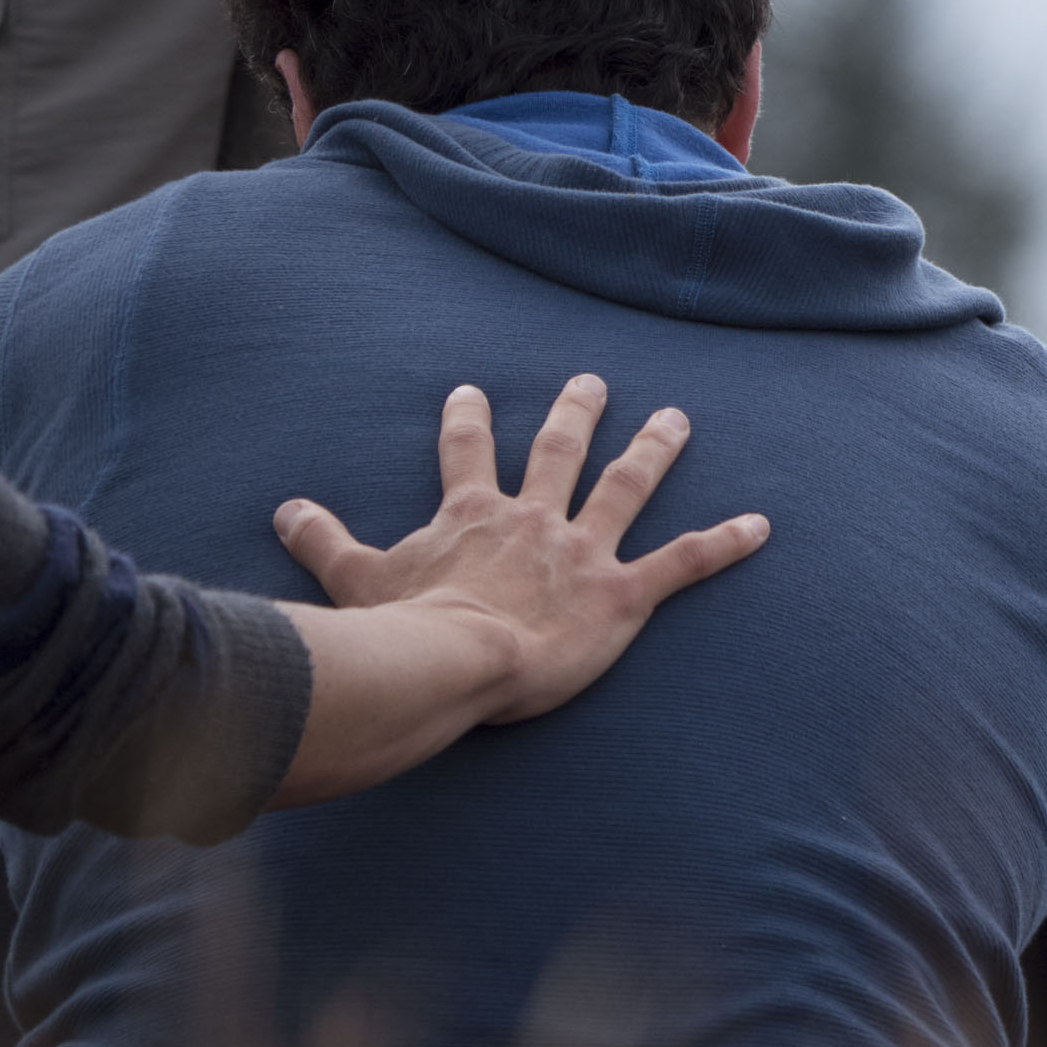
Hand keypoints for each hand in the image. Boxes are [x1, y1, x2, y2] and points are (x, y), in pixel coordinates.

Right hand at [274, 375, 767, 728]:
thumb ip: (324, 542)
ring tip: (677, 419)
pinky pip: (684, 562)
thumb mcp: (353, 581)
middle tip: (593, 382)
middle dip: (577, 412)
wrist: (449, 663)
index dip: (469, 421)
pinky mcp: (623, 594)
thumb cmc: (402, 631)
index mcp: (473, 514)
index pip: (468, 451)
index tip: (469, 393)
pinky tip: (761, 526)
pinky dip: (725, 543)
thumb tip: (284, 509)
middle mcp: (534, 519)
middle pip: (560, 450)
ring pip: (626, 486)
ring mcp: (582, 552)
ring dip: (653, 451)